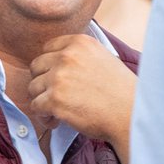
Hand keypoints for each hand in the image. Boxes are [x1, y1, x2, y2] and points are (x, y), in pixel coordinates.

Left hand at [27, 34, 135, 163]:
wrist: (130, 114)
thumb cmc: (120, 91)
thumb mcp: (102, 58)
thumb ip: (78, 55)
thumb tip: (55, 62)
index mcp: (80, 43)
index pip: (47, 48)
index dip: (50, 65)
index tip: (58, 78)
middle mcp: (67, 56)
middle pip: (36, 66)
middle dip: (44, 82)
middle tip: (57, 96)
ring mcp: (59, 78)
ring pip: (33, 87)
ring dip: (43, 100)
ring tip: (58, 111)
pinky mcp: (54, 100)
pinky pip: (35, 106)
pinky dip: (44, 116)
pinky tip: (58, 121)